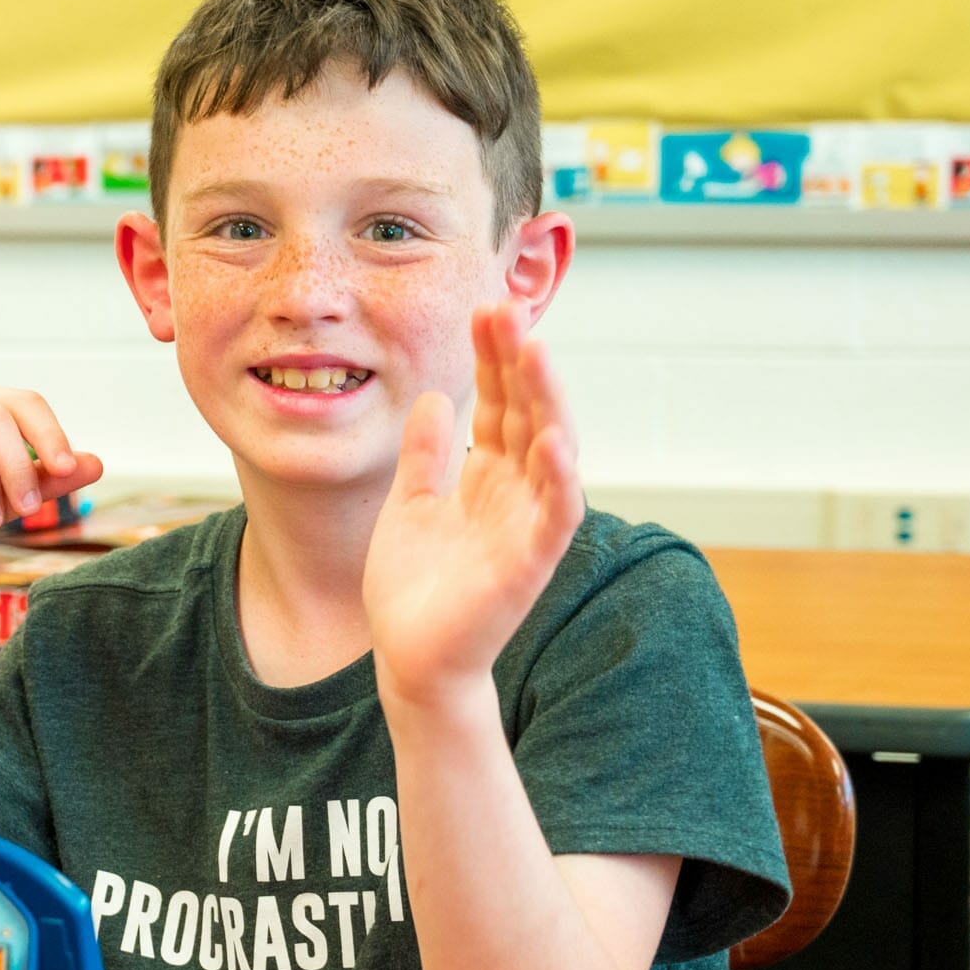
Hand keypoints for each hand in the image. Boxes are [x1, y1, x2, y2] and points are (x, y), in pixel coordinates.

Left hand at [363, 302, 583, 702]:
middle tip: (507, 309)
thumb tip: (435, 395)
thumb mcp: (410, 504)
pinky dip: (559, 481)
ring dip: (547, 403)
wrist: (410, 660)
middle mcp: (515, 493)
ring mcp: (526, 527)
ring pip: (552, 453)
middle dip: (519, 363)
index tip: (484, 310)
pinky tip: (551, 443)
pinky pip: (554, 518)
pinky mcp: (527, 565)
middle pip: (527, 413)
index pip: (499, 403)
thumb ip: (425, 455)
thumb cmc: (414, 589)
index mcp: (487, 476)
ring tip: (536, 354)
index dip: (494, 358)